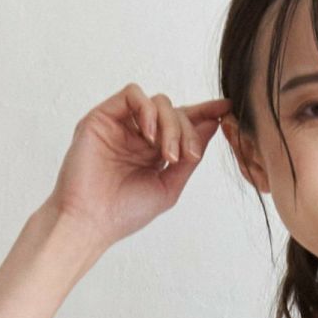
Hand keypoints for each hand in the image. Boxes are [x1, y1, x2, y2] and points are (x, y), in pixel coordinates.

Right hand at [44, 83, 232, 250]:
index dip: (204, 113)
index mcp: (154, 152)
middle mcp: (138, 135)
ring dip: (170, 124)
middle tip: (186, 156)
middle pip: (174, 112)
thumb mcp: (169, 185)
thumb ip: (189, 156)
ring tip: (168, 153)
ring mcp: (121, 125)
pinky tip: (149, 135)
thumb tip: (213, 126)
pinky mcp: (102, 117)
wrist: (91, 222)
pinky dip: (147, 110)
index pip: (182, 124)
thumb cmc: (125, 212)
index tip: (227, 108)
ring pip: (157, 102)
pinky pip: (132, 95)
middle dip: (187, 130)